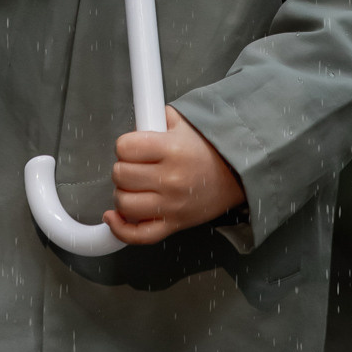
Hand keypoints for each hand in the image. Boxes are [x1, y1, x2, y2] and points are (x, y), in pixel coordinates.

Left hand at [104, 106, 245, 244]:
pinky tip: (115, 216)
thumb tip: (136, 117)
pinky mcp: (173, 225)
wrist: (236, 176)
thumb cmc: (209, 150)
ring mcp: (171, 205)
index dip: (124, 146)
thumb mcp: (184, 124)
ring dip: (123, 194)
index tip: (132, 147)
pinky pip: (139, 235)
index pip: (125, 147)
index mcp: (172, 150)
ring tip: (133, 187)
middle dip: (123, 167)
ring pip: (125, 204)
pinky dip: (121, 229)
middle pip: (121, 175)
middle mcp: (170, 179)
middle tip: (135, 166)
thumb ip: (157, 116)